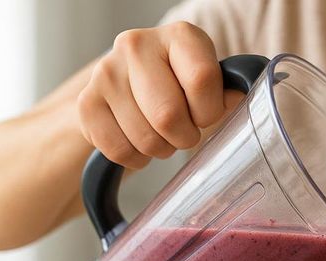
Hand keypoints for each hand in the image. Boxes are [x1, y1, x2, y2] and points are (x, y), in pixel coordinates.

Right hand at [77, 22, 243, 168]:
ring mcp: (106, 72)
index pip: (202, 80)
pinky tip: (139, 142)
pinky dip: (135, 158)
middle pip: (168, 115)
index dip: (209, 111)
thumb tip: (239, 98)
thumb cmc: (181, 86)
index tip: (205, 114)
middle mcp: (136, 44)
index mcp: (179, 35)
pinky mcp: (86, 102)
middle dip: (184, 137)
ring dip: (160, 150)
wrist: (132, 85)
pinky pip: (118, 150)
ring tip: (161, 135)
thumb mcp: (209, 82)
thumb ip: (227, 91)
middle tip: (183, 133)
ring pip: (144, 138)